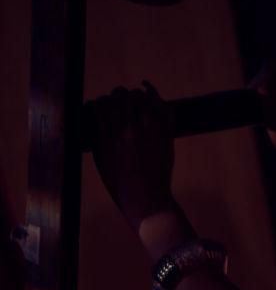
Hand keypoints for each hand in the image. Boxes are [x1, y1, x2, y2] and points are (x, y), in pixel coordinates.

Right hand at [89, 80, 175, 229]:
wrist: (147, 201)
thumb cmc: (120, 185)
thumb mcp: (101, 161)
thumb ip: (98, 136)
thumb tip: (96, 114)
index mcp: (109, 138)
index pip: (102, 104)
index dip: (101, 102)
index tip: (103, 107)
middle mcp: (128, 131)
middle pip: (120, 96)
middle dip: (117, 96)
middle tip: (119, 101)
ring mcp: (149, 132)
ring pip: (139, 97)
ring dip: (134, 95)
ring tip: (133, 99)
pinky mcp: (165, 134)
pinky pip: (162, 106)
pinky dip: (154, 94)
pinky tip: (148, 89)